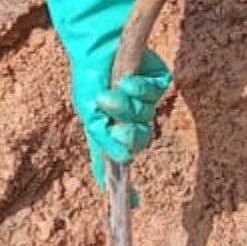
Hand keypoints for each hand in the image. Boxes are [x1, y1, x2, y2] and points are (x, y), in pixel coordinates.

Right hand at [75, 50, 170, 185]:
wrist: (96, 41)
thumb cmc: (89, 76)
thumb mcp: (88, 112)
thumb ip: (102, 139)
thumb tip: (123, 162)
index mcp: (109, 129)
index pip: (118, 163)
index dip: (126, 185)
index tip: (133, 204)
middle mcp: (129, 118)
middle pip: (139, 141)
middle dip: (130, 136)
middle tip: (120, 128)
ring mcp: (144, 100)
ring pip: (146, 117)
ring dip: (129, 107)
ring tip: (113, 92)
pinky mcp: (157, 81)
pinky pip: (155, 94)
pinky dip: (141, 90)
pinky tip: (127, 79)